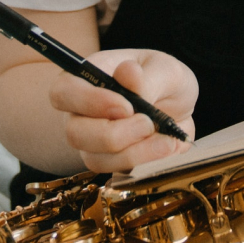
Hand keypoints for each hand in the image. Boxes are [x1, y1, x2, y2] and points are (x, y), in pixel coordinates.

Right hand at [50, 49, 196, 172]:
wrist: (179, 105)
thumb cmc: (162, 79)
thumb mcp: (164, 69)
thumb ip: (148, 76)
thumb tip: (128, 73)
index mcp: (84, 80)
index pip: (63, 92)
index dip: (90, 102)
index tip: (127, 107)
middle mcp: (81, 114)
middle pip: (74, 134)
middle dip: (114, 135)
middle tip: (149, 124)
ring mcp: (93, 143)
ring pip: (96, 160)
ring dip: (135, 154)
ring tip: (167, 140)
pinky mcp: (111, 164)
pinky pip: (119, 173)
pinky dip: (147, 163)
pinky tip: (168, 147)